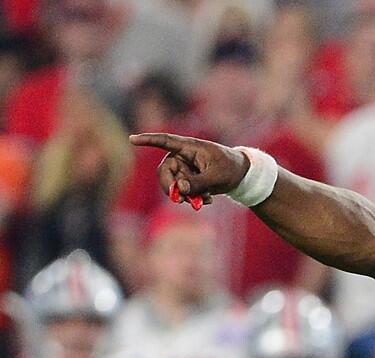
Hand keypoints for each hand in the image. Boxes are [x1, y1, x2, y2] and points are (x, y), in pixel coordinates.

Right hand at [128, 133, 251, 207]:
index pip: (165, 141)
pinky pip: (181, 191)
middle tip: (182, 201)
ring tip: (205, 200)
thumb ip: (198, 183)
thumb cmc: (231, 169)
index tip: (132, 139)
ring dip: (186, 196)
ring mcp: (184, 168)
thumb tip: (178, 189)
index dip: (148, 140)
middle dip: (171, 188)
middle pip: (164, 172)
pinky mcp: (187, 179)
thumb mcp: (217, 177)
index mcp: (190, 146)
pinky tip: (208, 199)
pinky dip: (192, 198)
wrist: (242, 175)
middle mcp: (182, 156)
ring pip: (173, 184)